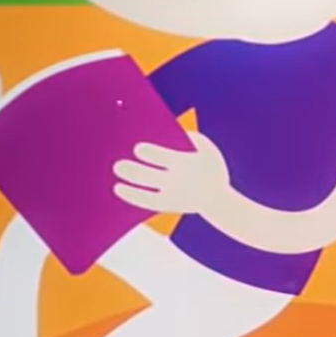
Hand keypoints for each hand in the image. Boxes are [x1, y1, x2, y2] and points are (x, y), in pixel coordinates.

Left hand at [113, 131, 232, 215]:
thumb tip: (182, 130)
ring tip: (117, 177)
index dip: (147, 153)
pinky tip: (119, 189)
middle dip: (132, 170)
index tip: (138, 149)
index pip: (161, 157)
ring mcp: (172, 194)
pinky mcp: (168, 205)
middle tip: (118, 165)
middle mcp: (177, 180)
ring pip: (146, 190)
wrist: (218, 200)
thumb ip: (197, 139)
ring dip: (130, 183)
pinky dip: (132, 196)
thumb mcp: (210, 152)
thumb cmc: (211, 171)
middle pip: (149, 175)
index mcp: (186, 164)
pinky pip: (147, 202)